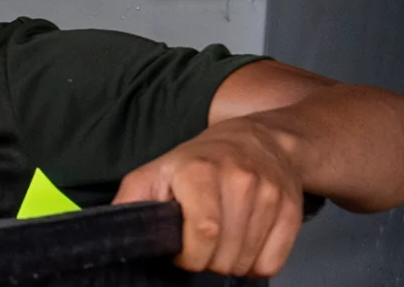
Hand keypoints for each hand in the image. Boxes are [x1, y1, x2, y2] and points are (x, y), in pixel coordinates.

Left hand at [114, 117, 306, 276]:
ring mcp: (270, 195)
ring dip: (230, 263)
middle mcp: (240, 180)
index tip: (183, 254)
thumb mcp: (157, 171)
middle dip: (208, 262)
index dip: (190, 256)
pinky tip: (245, 243)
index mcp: (201, 172)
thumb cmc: (200, 160)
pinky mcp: (292, 210)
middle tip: (202, 247)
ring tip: (221, 243)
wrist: (258, 139)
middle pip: (225, 254)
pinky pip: (273, 262)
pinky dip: (257, 264)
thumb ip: (131, 199)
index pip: (204, 233)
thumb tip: (112, 229)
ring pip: (248, 261)